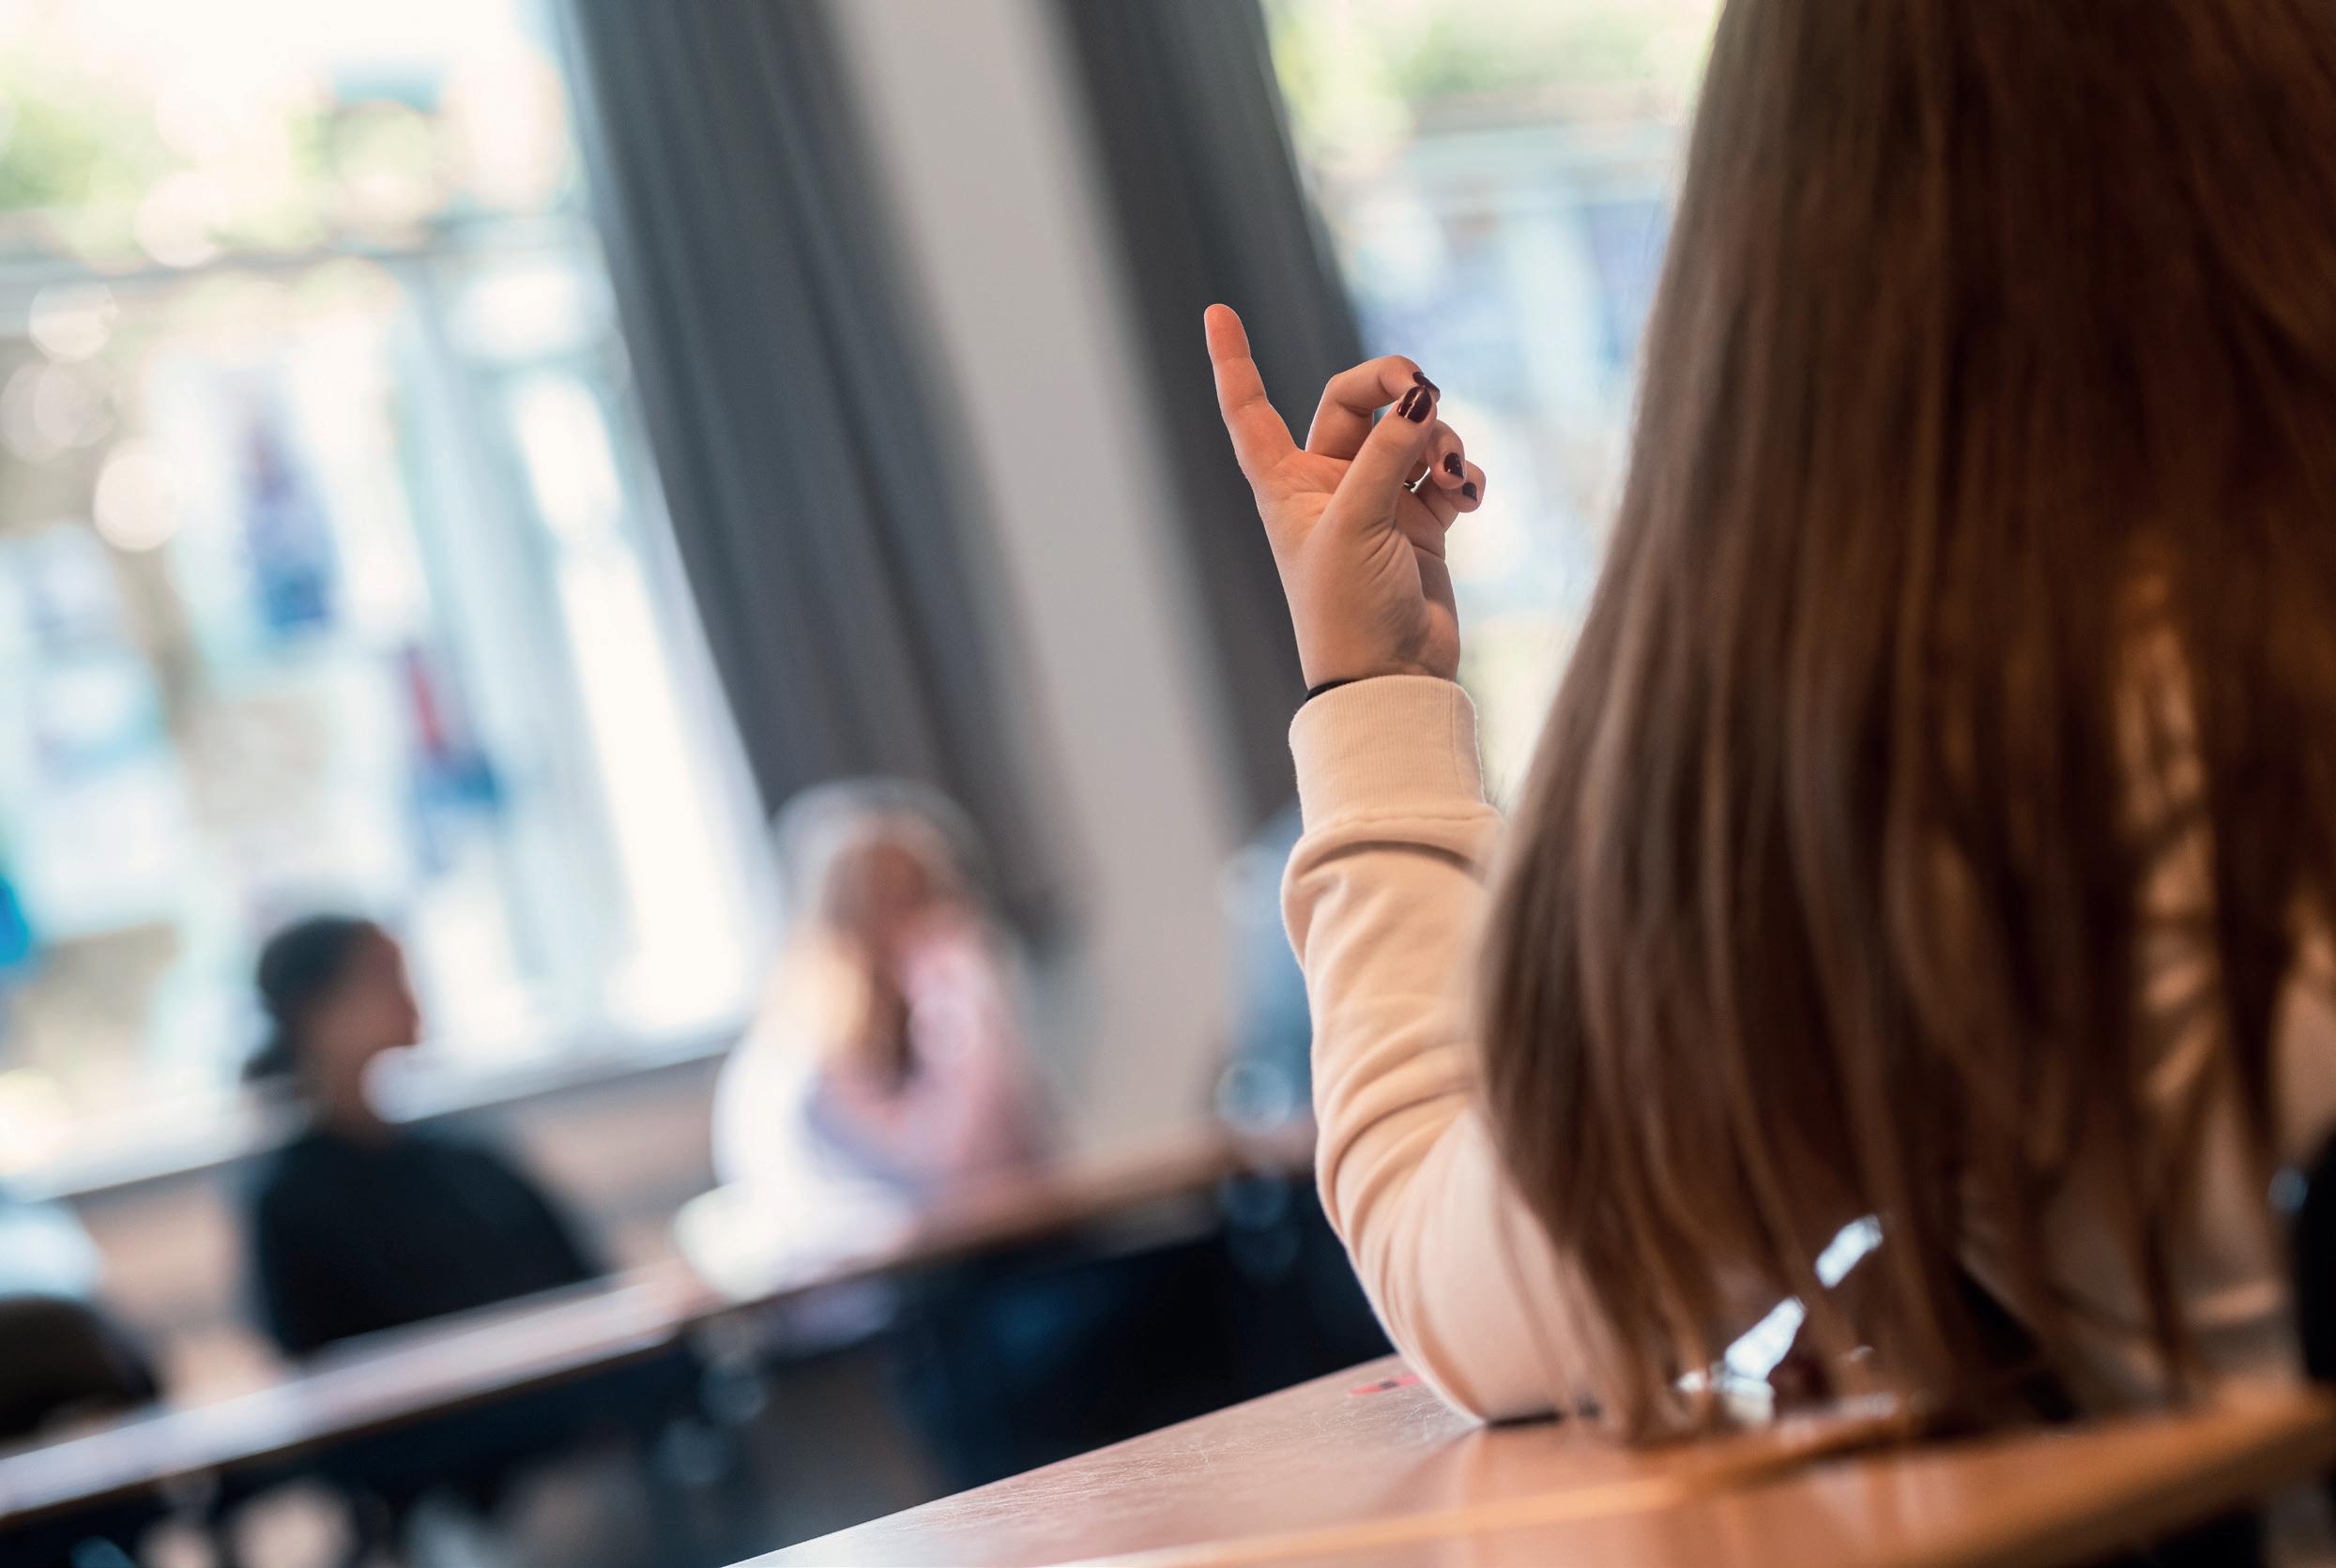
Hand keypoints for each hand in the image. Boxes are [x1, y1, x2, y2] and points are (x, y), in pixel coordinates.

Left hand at [1205, 304, 1484, 687]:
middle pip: (1357, 400)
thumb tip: (1423, 397)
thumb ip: (1387, 452)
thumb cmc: (1349, 609)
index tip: (1218, 312)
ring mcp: (1379, 501)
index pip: (1250, 408)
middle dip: (1396, 385)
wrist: (1393, 677)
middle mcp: (1329, 485)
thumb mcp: (1357, 521)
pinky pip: (1446, 472)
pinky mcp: (1423, 523)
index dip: (1234, 360)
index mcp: (1285, 484)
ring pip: (1413, 432)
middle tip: (1427, 389)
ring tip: (1452, 473)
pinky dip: (1463, 474)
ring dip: (1440, 438)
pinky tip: (1470, 496)